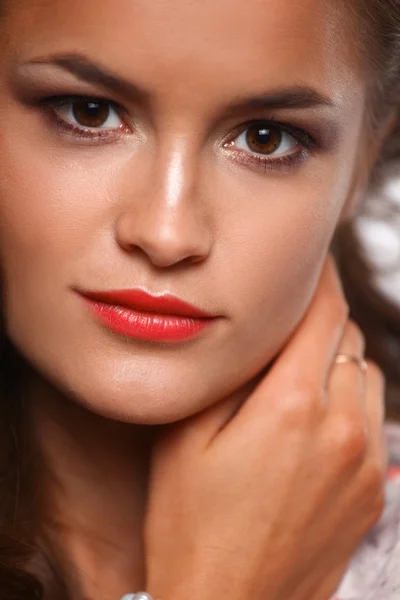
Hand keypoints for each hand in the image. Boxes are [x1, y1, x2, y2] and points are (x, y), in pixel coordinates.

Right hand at [144, 255, 387, 599]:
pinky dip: (351, 396)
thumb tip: (256, 334)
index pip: (322, 312)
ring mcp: (365, 461)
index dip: (316, 278)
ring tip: (303, 363)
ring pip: (366, 373)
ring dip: (338, 356)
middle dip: (321, 316)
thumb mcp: (186, 438)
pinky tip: (319, 411)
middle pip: (346, 338)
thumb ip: (228, 375)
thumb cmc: (191, 525)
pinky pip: (373, 416)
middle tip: (291, 315)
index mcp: (292, 406)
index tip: (308, 262)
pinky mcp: (372, 490)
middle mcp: (341, 427)